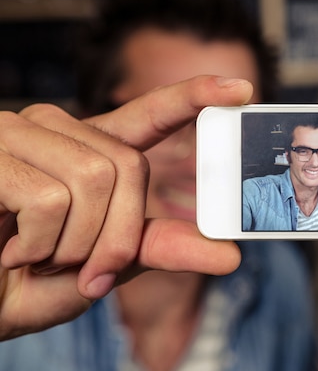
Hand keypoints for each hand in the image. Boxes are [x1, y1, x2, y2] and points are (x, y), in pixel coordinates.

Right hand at [0, 75, 250, 339]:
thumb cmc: (25, 281)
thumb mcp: (101, 265)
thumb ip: (156, 249)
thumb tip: (230, 255)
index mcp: (89, 152)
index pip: (149, 115)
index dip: (194, 97)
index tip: (241, 89)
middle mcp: (58, 130)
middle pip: (128, 167)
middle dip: (116, 237)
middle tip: (85, 270)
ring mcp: (19, 132)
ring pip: (93, 180)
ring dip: (72, 245)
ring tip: (35, 256)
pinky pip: (49, 198)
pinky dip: (37, 244)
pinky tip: (8, 248)